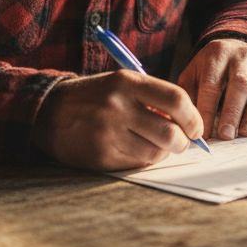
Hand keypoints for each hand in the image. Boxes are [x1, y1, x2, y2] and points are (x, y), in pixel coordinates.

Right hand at [31, 71, 203, 170]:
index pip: (176, 99)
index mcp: (127, 82)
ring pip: (155, 153)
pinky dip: (142, 160)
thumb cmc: (96, 97)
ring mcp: (108, 133)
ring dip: (161, 152)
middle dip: (183, 142)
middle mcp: (118, 106)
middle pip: (170, 133)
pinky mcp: (100, 156)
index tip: (196, 128)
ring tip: (153, 144)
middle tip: (181, 143)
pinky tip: (133, 149)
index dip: (193, 117)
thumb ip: (153, 98)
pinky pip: (136, 164)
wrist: (49, 112)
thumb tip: (187, 124)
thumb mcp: (121, 84)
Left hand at [178, 38, 246, 140]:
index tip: (203, 134)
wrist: (237, 47)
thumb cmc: (211, 69)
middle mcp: (242, 56)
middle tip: (226, 135)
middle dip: (233, 111)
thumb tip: (184, 127)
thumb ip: (188, 96)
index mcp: (216, 55)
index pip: (212, 84)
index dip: (207, 110)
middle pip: (240, 83)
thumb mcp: (194, 74)